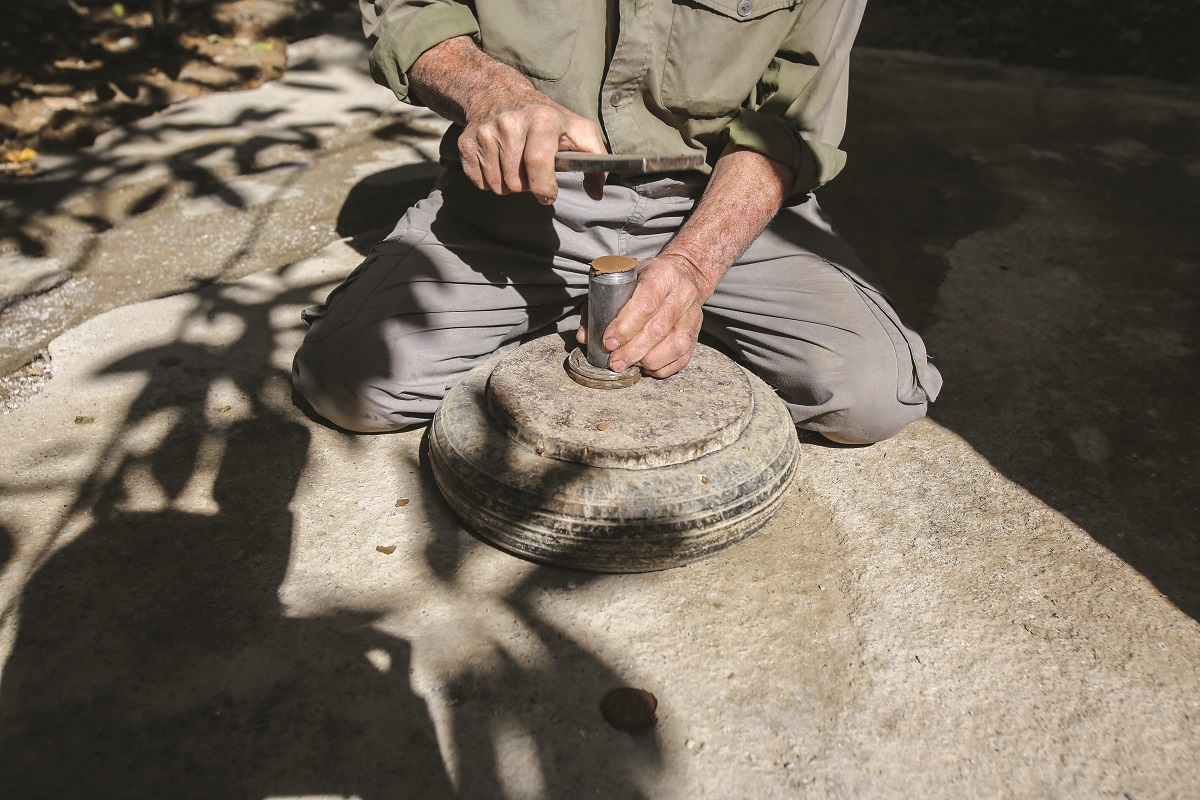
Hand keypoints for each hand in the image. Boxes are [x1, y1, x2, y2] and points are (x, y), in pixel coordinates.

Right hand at [459, 94, 606, 203]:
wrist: (498, 92)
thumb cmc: (546, 117)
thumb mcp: (578, 130)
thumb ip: (596, 162)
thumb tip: (596, 194)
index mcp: (541, 119)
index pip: (538, 165)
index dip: (544, 189)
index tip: (548, 193)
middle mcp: (510, 123)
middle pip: (517, 184)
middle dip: (527, 185)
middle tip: (531, 168)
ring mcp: (485, 132)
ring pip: (497, 186)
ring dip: (508, 184)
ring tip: (515, 163)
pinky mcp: (467, 142)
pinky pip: (479, 182)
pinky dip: (490, 180)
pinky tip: (497, 161)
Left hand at [594, 255, 715, 377]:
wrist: (682, 275)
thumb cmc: (645, 280)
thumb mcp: (624, 280)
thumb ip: (600, 305)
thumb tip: (585, 337)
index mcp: (662, 275)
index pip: (645, 304)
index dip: (625, 326)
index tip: (608, 342)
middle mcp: (683, 295)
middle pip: (657, 329)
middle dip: (632, 350)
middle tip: (614, 361)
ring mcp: (693, 316)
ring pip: (673, 346)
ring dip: (647, 361)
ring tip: (629, 364)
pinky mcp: (696, 334)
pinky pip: (682, 358)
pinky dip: (662, 368)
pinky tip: (646, 366)